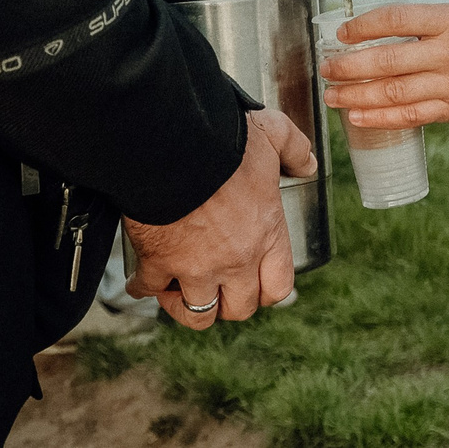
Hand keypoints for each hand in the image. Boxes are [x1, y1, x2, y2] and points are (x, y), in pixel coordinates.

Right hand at [120, 108, 315, 328]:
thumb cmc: (224, 139)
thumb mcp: (273, 133)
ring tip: (178, 291)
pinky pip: (150, 290)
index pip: (278, 287)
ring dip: (187, 305)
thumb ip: (295, 150)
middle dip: (228, 302)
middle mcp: (235, 260)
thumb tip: (307, 164)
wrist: (171, 143)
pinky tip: (140, 278)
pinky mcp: (158, 263)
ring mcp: (196, 267)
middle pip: (238, 308)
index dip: (266, 290)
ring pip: (197, 314)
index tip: (253, 281)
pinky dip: (143, 286)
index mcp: (266, 234)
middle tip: (217, 288)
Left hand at [320, 2, 448, 127]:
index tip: (343, 33)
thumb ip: (421, 26)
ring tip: (333, 95)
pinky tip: (358, 116)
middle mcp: (447, 53)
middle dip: (350, 67)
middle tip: (327, 68)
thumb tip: (375, 35)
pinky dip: (380, 118)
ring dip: (356, 96)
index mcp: (448, 21)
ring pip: (394, 93)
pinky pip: (410, 117)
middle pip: (388, 61)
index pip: (396, 20)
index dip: (364, 26)